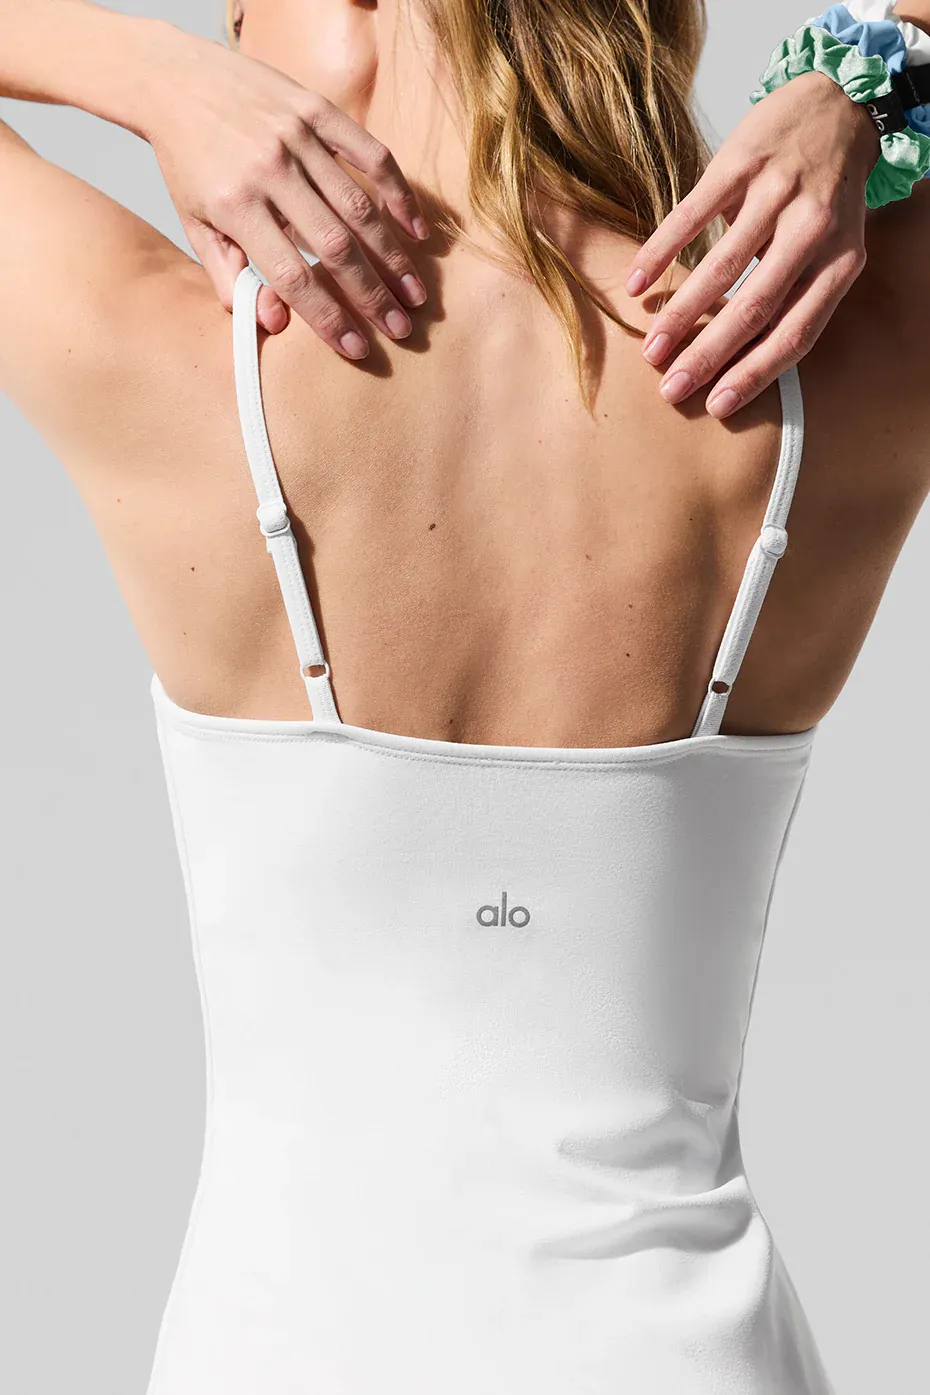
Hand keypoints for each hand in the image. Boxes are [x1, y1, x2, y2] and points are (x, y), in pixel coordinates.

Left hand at [142, 23, 429, 358]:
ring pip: (359, 207)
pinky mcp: (316, 109)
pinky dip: (398, 193)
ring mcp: (296, 137)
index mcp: (235, 206)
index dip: (328, 317)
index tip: (356, 348)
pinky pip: (370, 153)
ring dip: (392, 256)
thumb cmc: (189, 163)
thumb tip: (273, 323)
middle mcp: (269, 170)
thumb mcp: (195, 225)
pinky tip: (416, 230)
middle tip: (400, 329)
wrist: (175, 79)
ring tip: (414, 294)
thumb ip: (229, 276)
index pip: (292, 276)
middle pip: (334, 246)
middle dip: (372, 295)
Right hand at [625, 72, 880, 416]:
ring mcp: (775, 194)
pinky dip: (660, 254)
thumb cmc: (826, 195)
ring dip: (680, 315)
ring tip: (651, 349)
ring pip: (720, 268)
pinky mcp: (740, 163)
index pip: (797, 332)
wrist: (837, 104)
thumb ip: (796, 294)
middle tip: (671, 388)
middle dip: (708, 355)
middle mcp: (813, 229)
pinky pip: (691, 217)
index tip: (718, 405)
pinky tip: (636, 285)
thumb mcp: (833, 248)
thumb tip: (744, 355)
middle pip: (755, 308)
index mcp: (840, 261)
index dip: (756, 373)